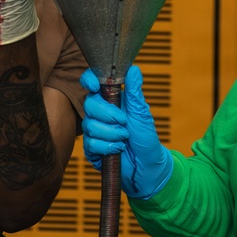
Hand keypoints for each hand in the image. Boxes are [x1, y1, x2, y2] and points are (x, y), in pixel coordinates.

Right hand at [80, 66, 173, 199]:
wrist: (147, 167)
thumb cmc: (146, 139)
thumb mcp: (142, 113)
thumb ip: (135, 92)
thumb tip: (133, 69)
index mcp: (112, 101)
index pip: (93, 83)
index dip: (89, 80)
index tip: (96, 86)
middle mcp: (101, 114)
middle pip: (89, 104)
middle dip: (108, 114)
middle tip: (124, 122)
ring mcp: (95, 131)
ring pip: (89, 125)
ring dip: (111, 133)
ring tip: (125, 139)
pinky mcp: (92, 148)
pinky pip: (90, 143)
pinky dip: (107, 146)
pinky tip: (118, 149)